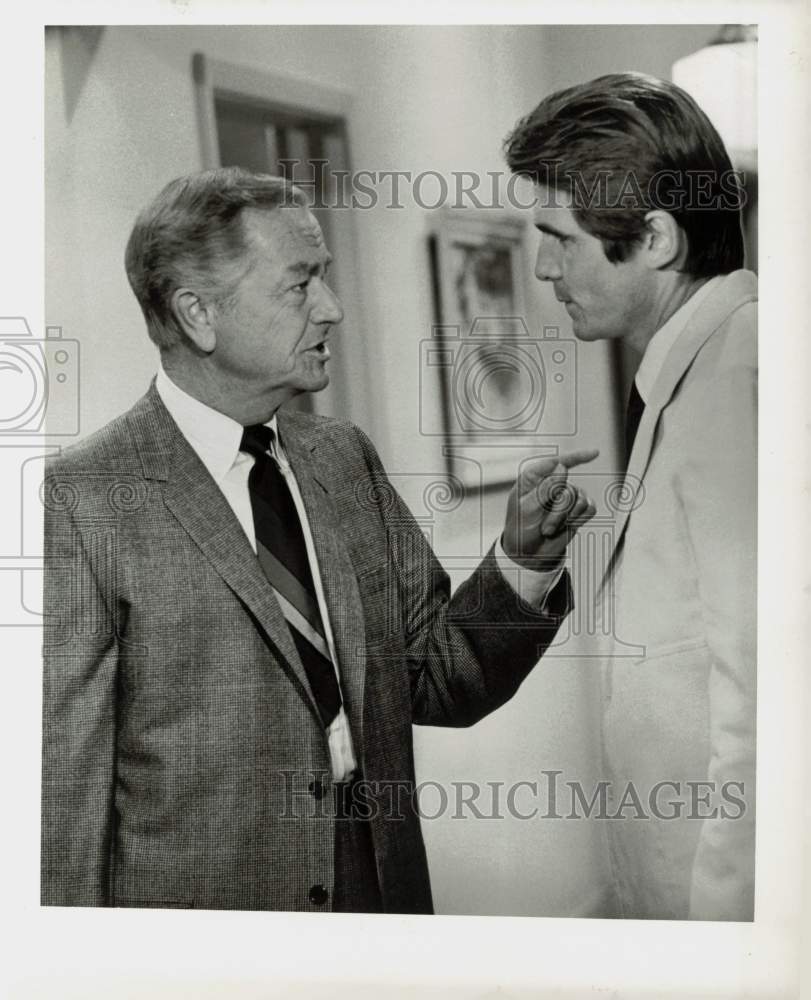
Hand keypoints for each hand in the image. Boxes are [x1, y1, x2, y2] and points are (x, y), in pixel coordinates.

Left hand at [502, 449, 599, 568]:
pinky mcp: (577, 510)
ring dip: (566, 518)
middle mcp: (552, 484)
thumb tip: (561, 467)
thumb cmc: (521, 529)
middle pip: (568, 489)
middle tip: (545, 527)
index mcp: (534, 479)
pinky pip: (589, 508)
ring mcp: (566, 497)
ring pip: (580, 500)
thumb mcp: (527, 508)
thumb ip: (545, 487)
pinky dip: (578, 520)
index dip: (576, 457)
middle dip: (558, 512)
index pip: (556, 463)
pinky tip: (566, 526)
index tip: (595, 453)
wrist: (529, 554)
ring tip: (550, 529)